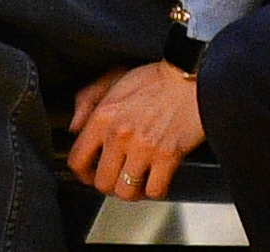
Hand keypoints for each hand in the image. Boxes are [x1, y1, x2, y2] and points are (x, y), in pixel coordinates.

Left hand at [66, 62, 204, 201]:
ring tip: (137, 182)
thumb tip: (75, 127)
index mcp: (103, 116)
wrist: (194, 76)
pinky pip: (154, 190)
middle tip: (118, 177)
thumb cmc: (159, 78)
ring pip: (125, 191)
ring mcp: (144, 147)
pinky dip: (155, 190)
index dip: (83, 173)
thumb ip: (88, 99)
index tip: (90, 173)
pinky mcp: (168, 155)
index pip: (77, 160)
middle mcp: (120, 134)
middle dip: (109, 183)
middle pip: (102, 182)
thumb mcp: (116, 78)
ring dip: (131, 190)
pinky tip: (157, 179)